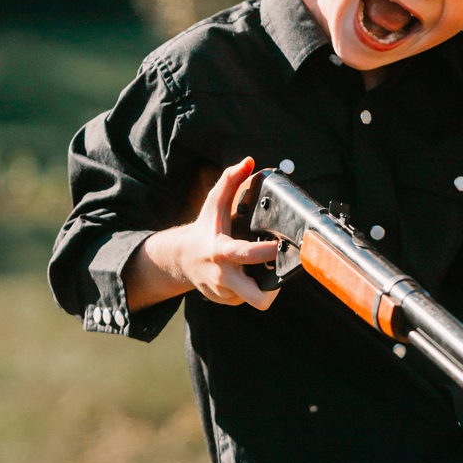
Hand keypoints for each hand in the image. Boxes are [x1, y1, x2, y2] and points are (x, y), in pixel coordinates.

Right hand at [127, 158, 279, 310]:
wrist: (181, 257)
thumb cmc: (204, 228)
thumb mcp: (214, 202)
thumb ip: (230, 180)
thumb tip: (249, 161)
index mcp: (222, 251)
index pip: (247, 254)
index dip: (268, 252)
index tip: (281, 244)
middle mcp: (223, 276)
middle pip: (257, 299)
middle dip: (274, 292)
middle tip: (280, 270)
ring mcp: (224, 292)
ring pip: (255, 298)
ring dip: (263, 285)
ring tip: (262, 268)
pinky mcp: (226, 301)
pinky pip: (247, 299)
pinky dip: (252, 288)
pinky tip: (248, 274)